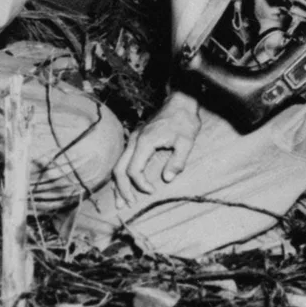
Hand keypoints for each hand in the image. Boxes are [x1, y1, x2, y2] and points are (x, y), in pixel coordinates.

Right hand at [113, 90, 201, 206]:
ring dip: (119, 183)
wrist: (180, 101)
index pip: (133, 169)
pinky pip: (124, 159)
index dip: (140, 184)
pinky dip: (122, 173)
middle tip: (128, 205)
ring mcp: (133, 138)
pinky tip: (124, 183)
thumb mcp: (187, 141)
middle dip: (122, 189)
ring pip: (118, 163)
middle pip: (119, 168)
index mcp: (145, 141)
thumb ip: (177, 161)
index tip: (152, 191)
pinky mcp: (136, 138)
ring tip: (120, 201)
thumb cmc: (184, 121)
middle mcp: (134, 140)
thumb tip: (167, 179)